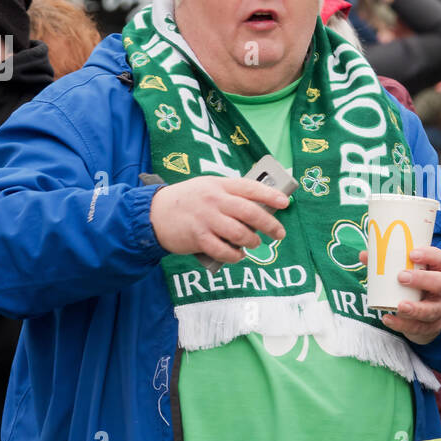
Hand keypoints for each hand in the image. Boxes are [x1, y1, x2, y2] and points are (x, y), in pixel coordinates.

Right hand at [150, 176, 289, 262]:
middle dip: (270, 224)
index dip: (271, 195)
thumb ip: (230, 195)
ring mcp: (206, 219)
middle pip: (250, 212)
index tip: (286, 203)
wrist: (154, 213)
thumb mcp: (208, 188)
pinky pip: (223, 250)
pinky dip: (234, 256)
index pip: (250, 188)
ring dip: (252, 241)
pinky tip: (238, 255)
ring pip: (240, 233)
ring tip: (254, 243)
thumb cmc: (187, 201)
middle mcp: (214, 201)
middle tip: (279, 233)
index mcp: (219, 185)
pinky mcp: (198, 238)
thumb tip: (259, 209)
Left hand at [358, 245, 440, 344]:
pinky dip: (402, 324)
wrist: (428, 319)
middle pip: (440, 283)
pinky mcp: (430, 327)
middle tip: (401, 277)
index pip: (439, 259)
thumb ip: (386, 265)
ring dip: (415, 308)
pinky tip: (388, 319)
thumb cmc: (415, 289)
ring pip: (431, 310)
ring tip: (399, 306)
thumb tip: (364, 255)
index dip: (428, 255)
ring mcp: (438, 310)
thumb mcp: (408, 275)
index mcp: (437, 272)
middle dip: (422, 279)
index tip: (411, 254)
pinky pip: (418, 327)